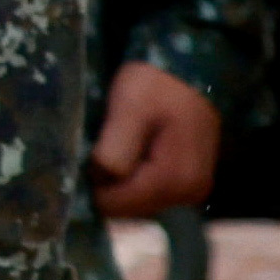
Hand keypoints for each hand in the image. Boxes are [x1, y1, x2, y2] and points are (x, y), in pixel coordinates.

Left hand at [86, 61, 221, 225]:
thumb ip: (114, 151)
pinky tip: (131, 149)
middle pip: (127, 208)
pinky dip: (134, 177)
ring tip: (117, 142)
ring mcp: (191, 191)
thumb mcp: (128, 109)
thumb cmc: (156, 85)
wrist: (189, 71)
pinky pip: (150, 192)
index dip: (94, 183)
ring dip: (120, 181)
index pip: (116, 206)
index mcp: (173, 180)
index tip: (88, 151)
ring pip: (138, 202)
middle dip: (108, 183)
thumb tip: (99, 183)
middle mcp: (188, 195)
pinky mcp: (188, 184)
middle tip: (102, 143)